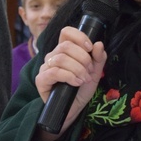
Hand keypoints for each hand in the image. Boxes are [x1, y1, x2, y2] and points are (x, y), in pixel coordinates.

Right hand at [35, 26, 106, 140]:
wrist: (74, 109)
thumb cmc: (82, 89)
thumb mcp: (95, 72)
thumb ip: (98, 58)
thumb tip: (98, 44)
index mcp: (65, 50)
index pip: (66, 32)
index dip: (79, 37)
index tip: (90, 48)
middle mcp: (53, 56)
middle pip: (66, 46)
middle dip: (83, 58)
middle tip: (89, 71)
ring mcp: (45, 67)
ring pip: (60, 58)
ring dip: (77, 69)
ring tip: (84, 79)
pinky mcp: (41, 79)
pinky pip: (54, 72)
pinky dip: (69, 76)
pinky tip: (76, 83)